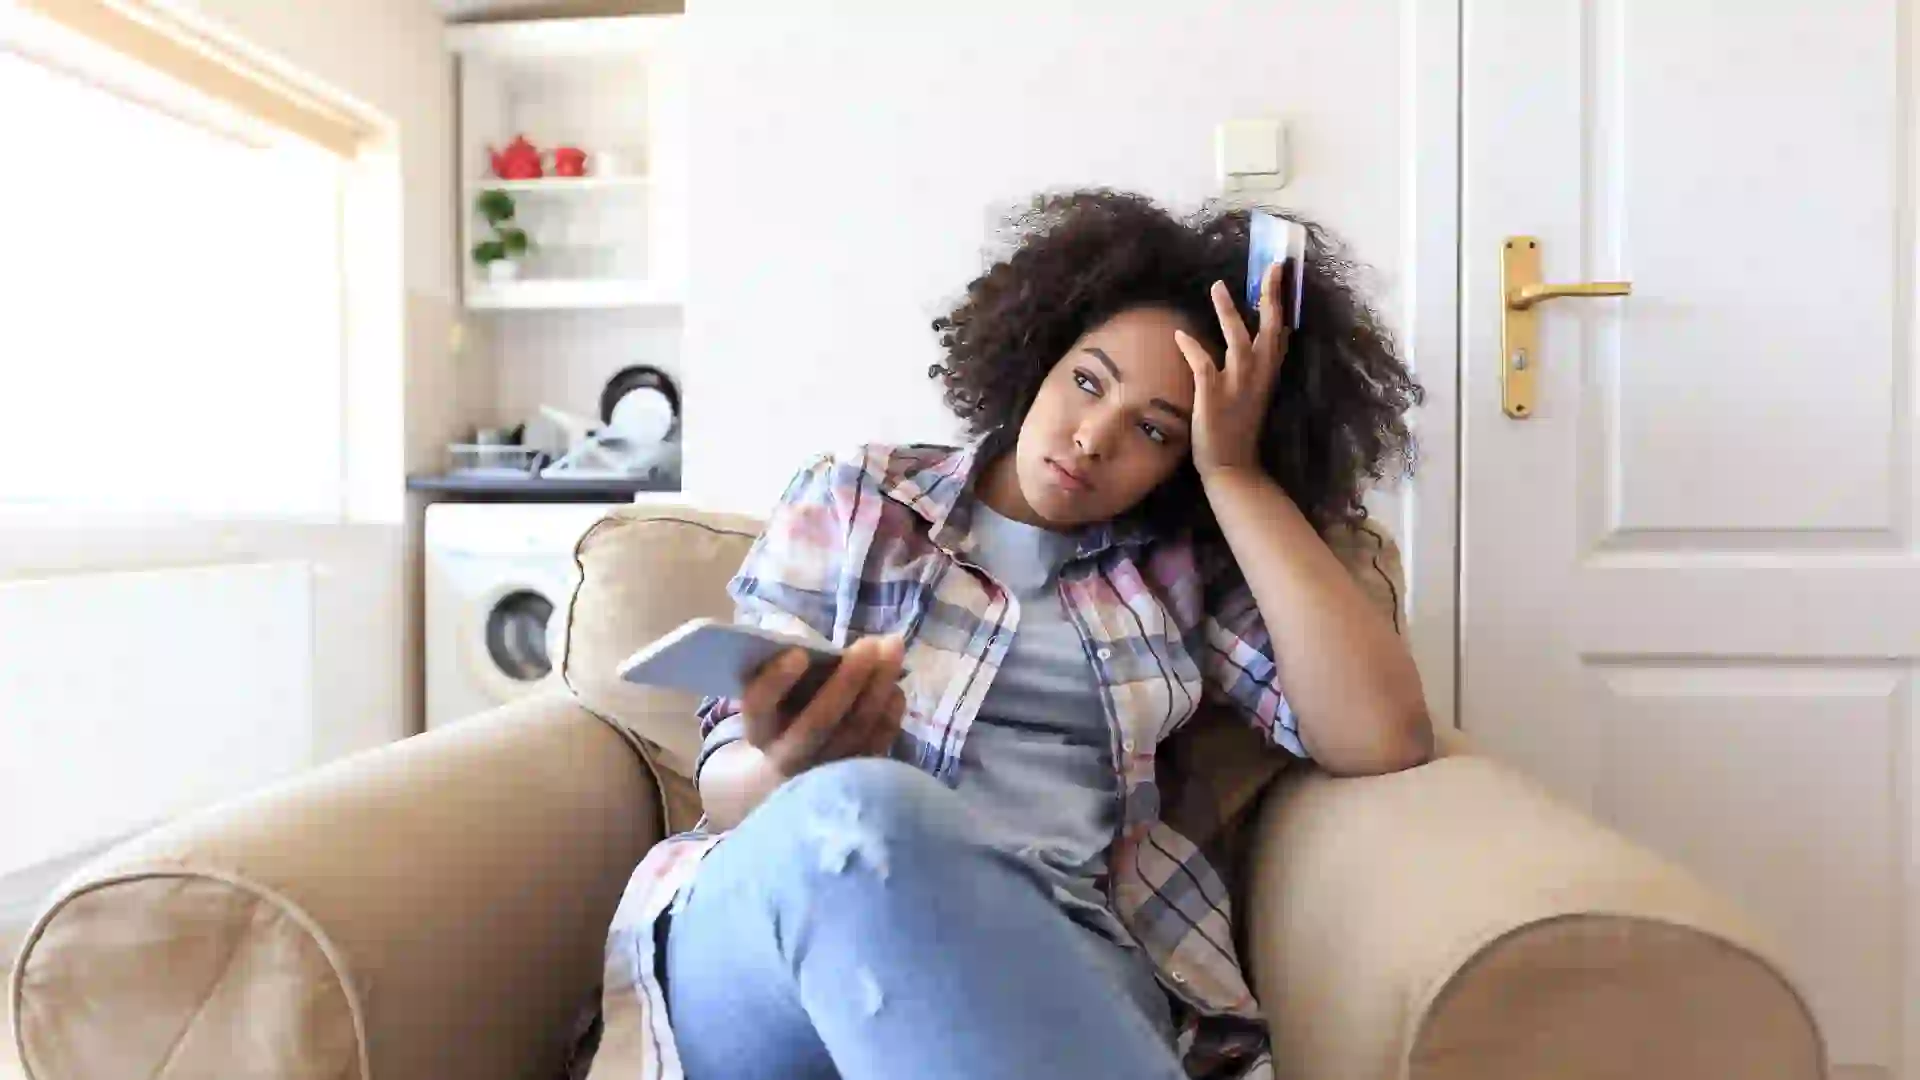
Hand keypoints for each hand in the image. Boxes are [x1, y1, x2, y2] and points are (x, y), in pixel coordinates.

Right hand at [738, 635, 905, 778]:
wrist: (799, 762)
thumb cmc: (788, 711)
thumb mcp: (778, 690)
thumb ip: (790, 668)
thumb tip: (817, 645)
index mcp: (760, 729)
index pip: (759, 707)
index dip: (776, 681)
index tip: (798, 653)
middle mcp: (788, 756)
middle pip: (818, 722)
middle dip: (847, 680)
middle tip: (869, 644)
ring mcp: (825, 770)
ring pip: (855, 730)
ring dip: (878, 687)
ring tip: (893, 648)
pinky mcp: (854, 773)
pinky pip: (878, 743)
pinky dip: (891, 712)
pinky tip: (896, 684)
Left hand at [1174, 262, 1289, 475]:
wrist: (1232, 467)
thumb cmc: (1237, 429)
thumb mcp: (1253, 393)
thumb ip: (1253, 367)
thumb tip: (1247, 341)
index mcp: (1267, 373)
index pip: (1280, 330)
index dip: (1280, 300)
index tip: (1279, 272)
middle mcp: (1257, 375)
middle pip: (1269, 328)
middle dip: (1271, 296)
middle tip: (1271, 267)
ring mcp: (1237, 386)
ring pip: (1237, 341)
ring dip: (1228, 313)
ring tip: (1217, 287)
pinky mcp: (1214, 398)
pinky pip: (1202, 366)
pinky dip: (1192, 349)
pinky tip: (1180, 335)